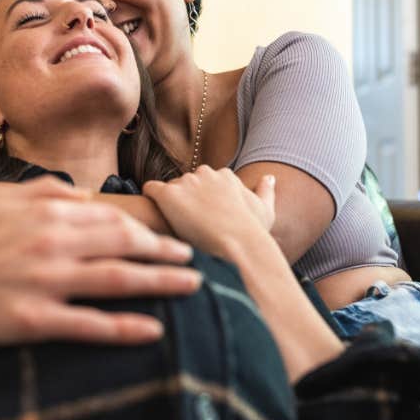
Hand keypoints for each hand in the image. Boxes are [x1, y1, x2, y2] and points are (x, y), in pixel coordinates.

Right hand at [0, 196, 201, 346]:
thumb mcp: (3, 203)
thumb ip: (47, 192)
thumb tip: (84, 194)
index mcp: (49, 216)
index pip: (112, 221)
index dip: (148, 232)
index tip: (173, 240)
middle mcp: (53, 245)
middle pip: (124, 247)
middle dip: (165, 254)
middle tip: (195, 262)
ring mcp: (45, 283)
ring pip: (116, 280)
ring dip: (160, 284)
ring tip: (192, 288)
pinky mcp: (34, 319)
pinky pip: (89, 324)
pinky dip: (124, 327)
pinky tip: (153, 330)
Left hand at [142, 166, 276, 264]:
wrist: (238, 245)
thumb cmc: (252, 233)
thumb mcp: (265, 211)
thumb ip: (265, 192)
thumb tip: (269, 177)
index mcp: (224, 175)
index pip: (205, 181)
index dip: (201, 200)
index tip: (201, 217)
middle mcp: (204, 173)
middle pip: (186, 183)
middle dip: (185, 200)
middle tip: (185, 224)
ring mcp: (185, 182)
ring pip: (169, 188)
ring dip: (169, 203)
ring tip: (168, 224)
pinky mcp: (168, 194)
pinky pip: (151, 189)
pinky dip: (150, 199)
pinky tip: (153, 214)